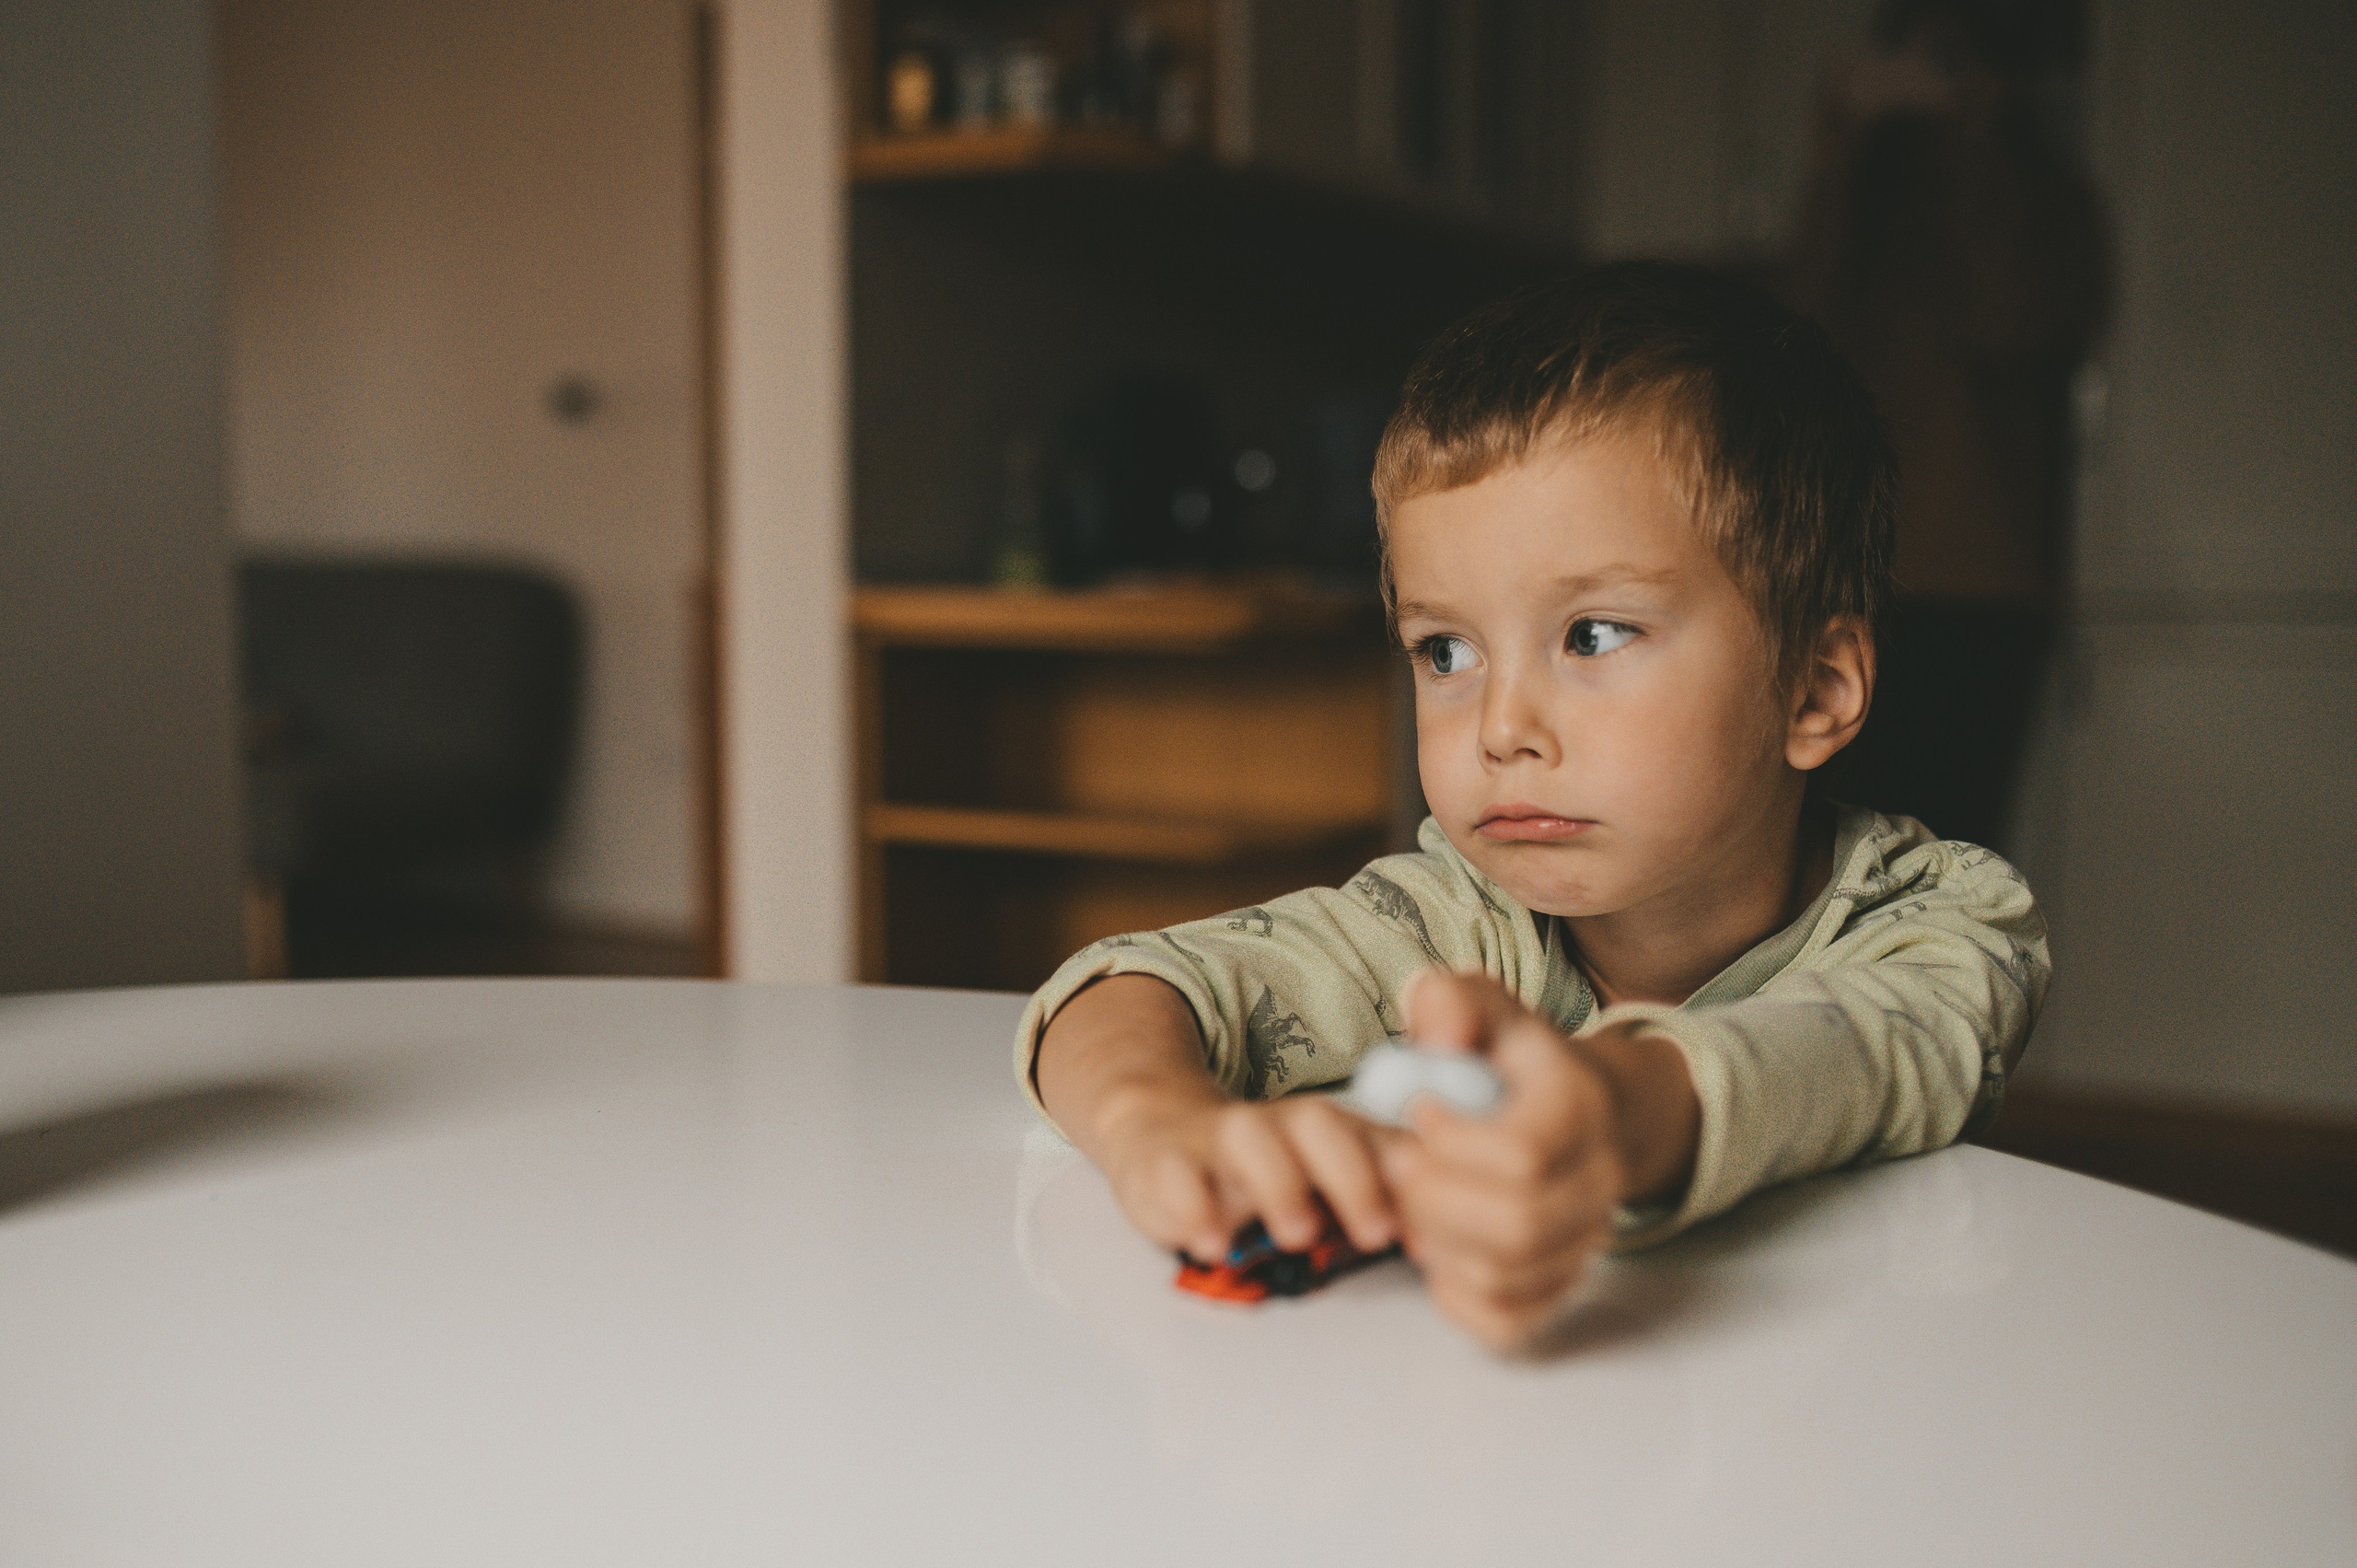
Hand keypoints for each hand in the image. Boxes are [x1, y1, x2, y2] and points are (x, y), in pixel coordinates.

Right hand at [1098, 1089, 1403, 1265]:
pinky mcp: (1165, 1162)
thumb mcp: (1322, 1176)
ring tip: (1299, 1236)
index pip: (1373, 1136)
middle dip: (1352, 1177)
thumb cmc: (1262, 1167)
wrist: (1160, 1130)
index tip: (1426, 1235)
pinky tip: (1212, 1243)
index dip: (1403, 1177)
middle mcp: (1276, 1125)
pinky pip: (1175, 1175)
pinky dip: (1193, 1206)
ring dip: (1279, 1183)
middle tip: (1376, 1236)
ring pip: (1248, 1137)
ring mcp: (1218, 1139)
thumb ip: (1381, 1198)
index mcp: (1323, 1128)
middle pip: (1318, 1125)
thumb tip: (1448, 1240)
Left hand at [1384, 970, 1696, 1351]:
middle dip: (1434, 1198)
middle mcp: (1598, 1182)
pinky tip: (1435, 1246)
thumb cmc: (1510, 1061)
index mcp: (1581, 1109)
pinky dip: (1455, 1296)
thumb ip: (1450, 1002)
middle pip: (1517, 1225)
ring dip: (1437, 1241)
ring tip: (1413, 1200)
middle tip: (1397, 1164)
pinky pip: (1507, 1322)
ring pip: (1507, 1277)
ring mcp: (1583, 1242)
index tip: (1419, 1111)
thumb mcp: (1480, 1006)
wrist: (1572, 1113)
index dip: (1453, 1143)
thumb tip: (1436, 1037)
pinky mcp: (1557, 1288)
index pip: (1524, 1157)